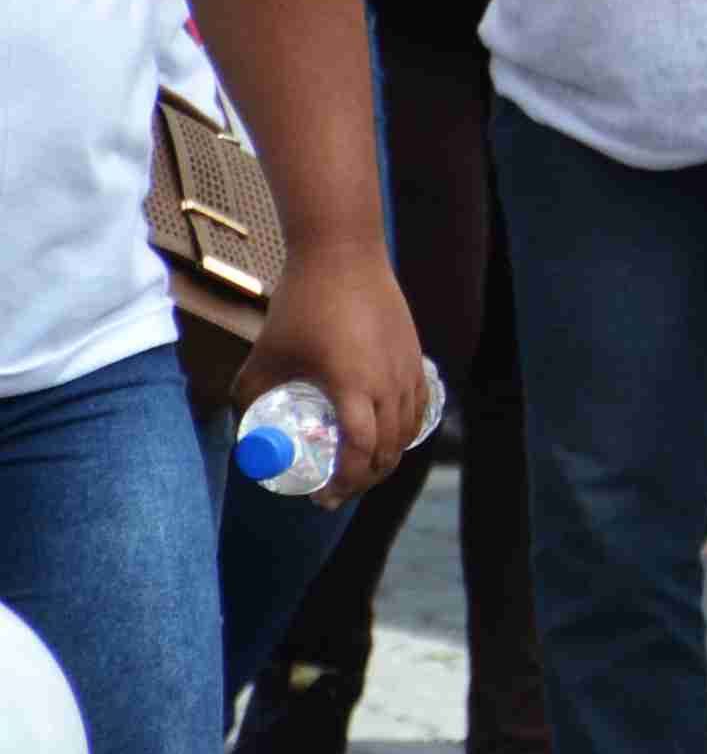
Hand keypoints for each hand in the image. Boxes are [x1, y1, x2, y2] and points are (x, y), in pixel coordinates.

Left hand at [228, 248, 429, 512]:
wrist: (344, 256)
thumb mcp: (267, 353)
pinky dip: (407, 431)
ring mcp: (407, 369)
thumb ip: (251, 391)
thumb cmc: (301, 304)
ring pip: (409, 431)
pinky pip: (419, 407)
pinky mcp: (416, 356)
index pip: (360, 452)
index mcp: (352, 386)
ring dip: (389, 458)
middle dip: (365, 479)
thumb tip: (239, 425)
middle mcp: (388, 383)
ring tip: (364, 469)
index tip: (324, 497)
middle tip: (338, 491)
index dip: (345, 482)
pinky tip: (390, 435)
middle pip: (389, 450)